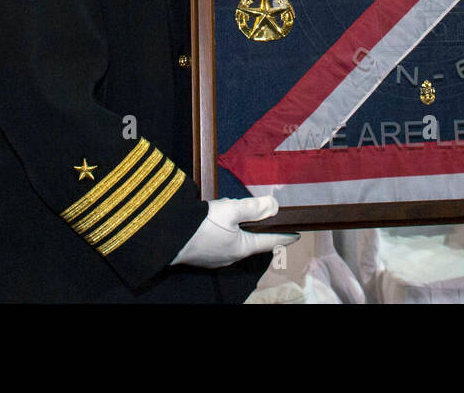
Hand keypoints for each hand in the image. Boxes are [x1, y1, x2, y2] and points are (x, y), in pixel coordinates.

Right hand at [170, 195, 298, 267]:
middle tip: (253, 209)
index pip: (270, 242)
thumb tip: (274, 206)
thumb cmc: (200, 226)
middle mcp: (231, 256)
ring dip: (235, 223)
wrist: (167, 238)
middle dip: (254, 224)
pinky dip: (221, 228)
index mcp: (242, 248)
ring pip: (234, 238)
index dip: (285, 236)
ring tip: (226, 208)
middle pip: (251, 239)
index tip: (297, 234)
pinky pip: (219, 240)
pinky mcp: (203, 255)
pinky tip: (212, 217)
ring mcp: (216, 258)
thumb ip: (254, 208)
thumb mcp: (230, 210)